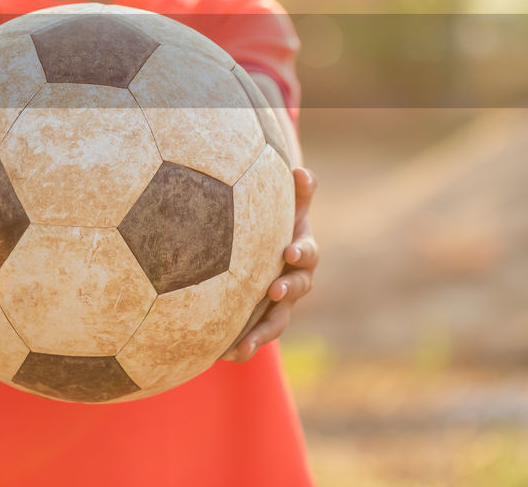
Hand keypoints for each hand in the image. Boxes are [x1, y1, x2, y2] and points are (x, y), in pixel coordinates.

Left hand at [222, 166, 317, 361]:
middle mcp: (294, 281)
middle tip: (274, 291)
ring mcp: (278, 305)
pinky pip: (254, 337)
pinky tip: (221, 356)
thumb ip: (297, 191)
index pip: (306, 253)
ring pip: (276, 323)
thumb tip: (301, 170)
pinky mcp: (260, 321)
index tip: (288, 251)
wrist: (266, 251)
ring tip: (244, 346)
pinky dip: (241, 347)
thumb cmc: (275, 221)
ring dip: (262, 333)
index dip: (301, 252)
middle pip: (296, 291)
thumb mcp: (287, 205)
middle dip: (286, 292)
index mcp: (300, 253)